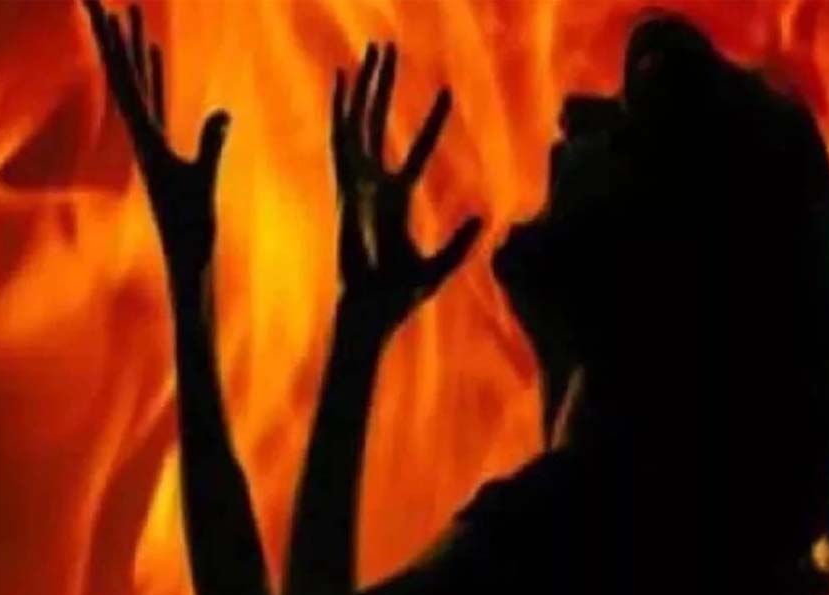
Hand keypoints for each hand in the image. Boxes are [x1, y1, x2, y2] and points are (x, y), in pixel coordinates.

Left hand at [83, 1, 229, 287]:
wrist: (187, 262)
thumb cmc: (193, 230)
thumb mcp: (203, 184)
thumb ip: (211, 146)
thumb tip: (223, 112)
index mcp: (144, 141)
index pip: (124, 83)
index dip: (114, 45)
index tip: (101, 9)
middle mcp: (140, 136)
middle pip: (123, 76)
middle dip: (114, 37)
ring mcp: (150, 141)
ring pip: (137, 84)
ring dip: (132, 49)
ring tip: (128, 12)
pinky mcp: (164, 148)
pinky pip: (155, 100)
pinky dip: (153, 73)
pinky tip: (154, 54)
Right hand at [332, 43, 481, 334]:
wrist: (371, 312)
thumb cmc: (400, 296)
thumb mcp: (439, 267)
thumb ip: (460, 243)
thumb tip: (485, 216)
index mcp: (397, 200)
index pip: (417, 152)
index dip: (430, 123)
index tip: (445, 92)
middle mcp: (374, 186)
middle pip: (379, 124)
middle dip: (384, 87)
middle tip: (389, 48)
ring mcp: (357, 186)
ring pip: (360, 124)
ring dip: (366, 88)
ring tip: (372, 52)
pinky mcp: (345, 192)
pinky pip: (343, 143)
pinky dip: (342, 112)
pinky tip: (343, 82)